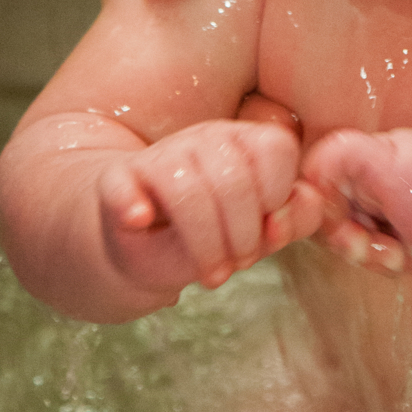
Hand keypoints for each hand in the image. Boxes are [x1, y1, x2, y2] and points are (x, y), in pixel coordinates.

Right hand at [97, 118, 323, 300]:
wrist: (141, 241)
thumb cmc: (212, 231)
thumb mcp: (258, 231)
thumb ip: (294, 220)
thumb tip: (293, 211)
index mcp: (246, 141)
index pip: (276, 147)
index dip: (277, 196)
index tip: (267, 231)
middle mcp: (204, 138)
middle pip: (235, 179)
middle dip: (242, 236)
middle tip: (237, 265)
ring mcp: (160, 155)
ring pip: (187, 190)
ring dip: (203, 243)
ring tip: (211, 274)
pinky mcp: (117, 178)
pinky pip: (123, 184)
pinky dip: (131, 205)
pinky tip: (139, 222)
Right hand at [303, 126, 411, 278]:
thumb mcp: (379, 155)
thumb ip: (337, 154)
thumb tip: (306, 179)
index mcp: (354, 165)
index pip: (311, 191)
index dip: (319, 211)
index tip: (339, 218)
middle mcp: (360, 190)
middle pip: (322, 222)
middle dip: (342, 237)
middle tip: (365, 240)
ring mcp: (375, 218)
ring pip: (342, 245)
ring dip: (364, 252)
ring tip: (394, 249)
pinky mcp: (391, 244)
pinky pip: (366, 260)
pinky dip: (378, 262)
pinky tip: (401, 256)